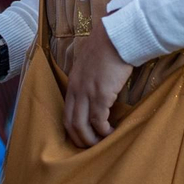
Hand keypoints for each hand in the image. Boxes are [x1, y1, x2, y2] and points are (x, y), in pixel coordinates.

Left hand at [63, 18, 132, 148]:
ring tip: (101, 143)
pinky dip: (103, 130)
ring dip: (91, 139)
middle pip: (70, 123)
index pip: (66, 112)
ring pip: (82, 125)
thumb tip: (97, 87)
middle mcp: (76, 89)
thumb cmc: (109, 46)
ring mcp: (87, 93)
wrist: (117, 36)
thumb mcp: (91, 62)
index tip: (82, 136)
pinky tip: (111, 131)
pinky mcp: (102, 94)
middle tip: (90, 147)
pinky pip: (99, 120)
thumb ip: (89, 76)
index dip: (73, 129)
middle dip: (79, 139)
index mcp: (73, 82)